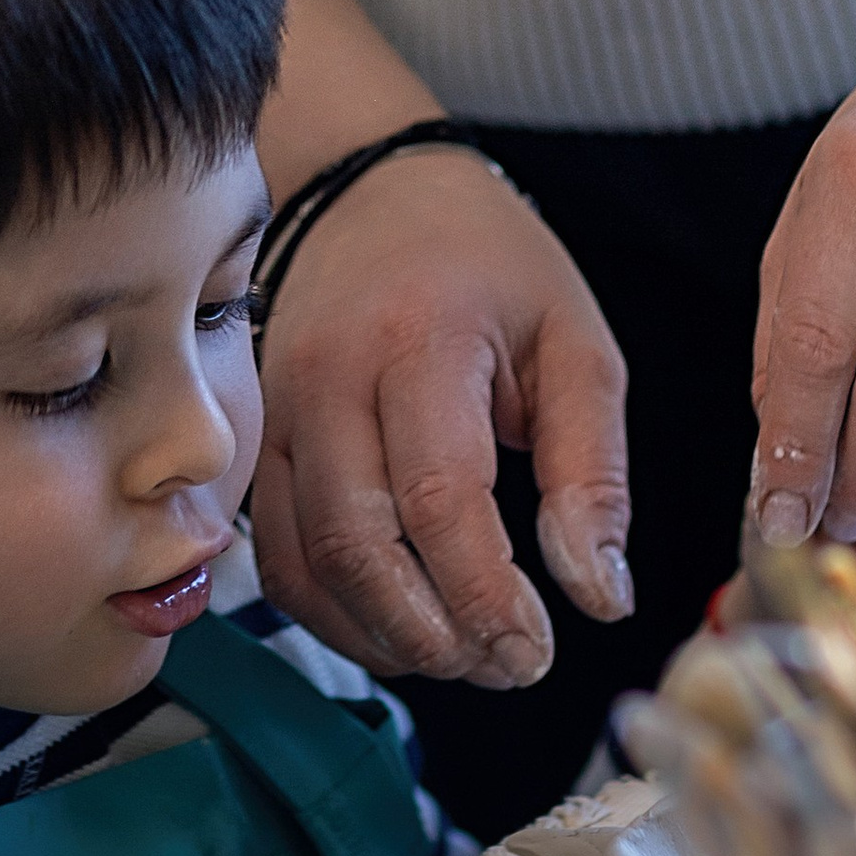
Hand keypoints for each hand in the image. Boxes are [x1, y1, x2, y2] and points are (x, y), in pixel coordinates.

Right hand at [247, 0, 630, 684]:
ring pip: (306, 565)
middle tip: (508, 666)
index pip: (439, 496)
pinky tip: (400, 622)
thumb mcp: (574, 342)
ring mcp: (276, 410)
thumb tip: (600, 597)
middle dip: (436, 635)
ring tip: (463, 652)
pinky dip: (336, 613)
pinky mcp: (255, 440)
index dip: (486, 595)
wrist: (372, 189)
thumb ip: (593, 472)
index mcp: (420, 339)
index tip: (538, 649)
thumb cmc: (487, 264)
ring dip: (384, 638)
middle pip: (357, 544)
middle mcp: (328, 375)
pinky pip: (276, 555)